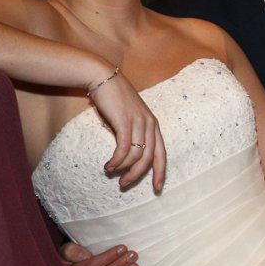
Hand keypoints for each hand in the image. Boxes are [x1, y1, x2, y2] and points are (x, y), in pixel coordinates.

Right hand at [91, 72, 165, 192]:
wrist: (103, 78)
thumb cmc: (113, 100)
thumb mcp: (127, 118)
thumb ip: (131, 134)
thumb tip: (126, 157)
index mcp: (153, 125)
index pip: (161, 153)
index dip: (160, 172)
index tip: (157, 188)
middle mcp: (150, 124)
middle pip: (150, 158)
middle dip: (138, 175)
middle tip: (124, 185)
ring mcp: (139, 122)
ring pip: (136, 155)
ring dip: (123, 168)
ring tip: (111, 173)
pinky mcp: (125, 122)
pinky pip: (124, 148)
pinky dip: (117, 160)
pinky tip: (109, 166)